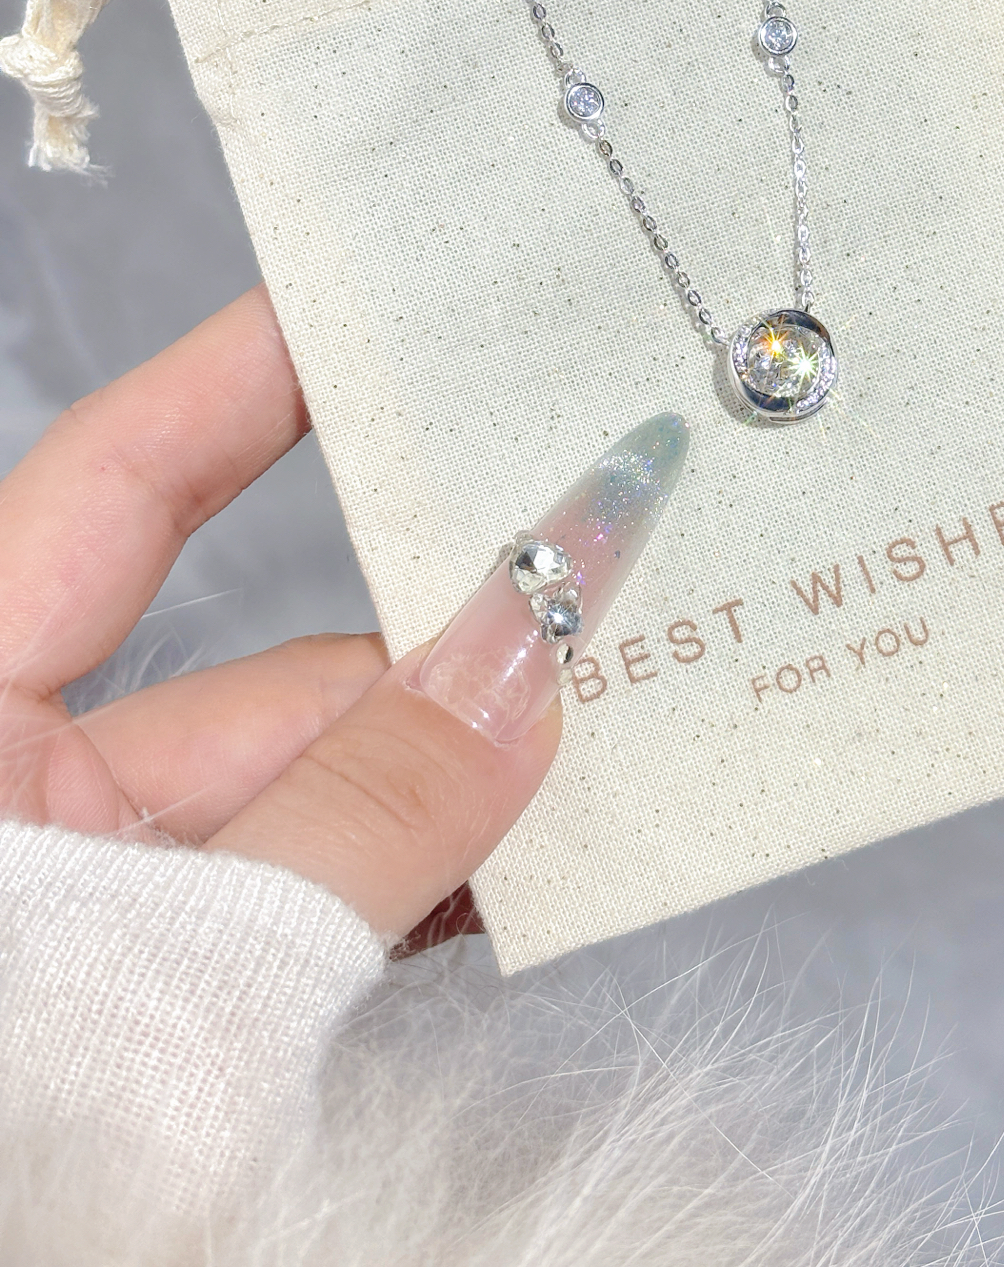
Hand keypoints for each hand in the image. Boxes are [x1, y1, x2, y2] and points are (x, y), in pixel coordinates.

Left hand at [0, 287, 569, 947]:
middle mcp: (35, 804)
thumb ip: (358, 817)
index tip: (379, 305)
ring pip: (324, 805)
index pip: (115, 488)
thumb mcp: (163, 963)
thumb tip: (532, 658)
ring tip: (633, 714)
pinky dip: (430, 888)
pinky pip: (326, 913)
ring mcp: (112, 918)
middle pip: (275, 678)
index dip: (246, 379)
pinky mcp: (180, 1009)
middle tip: (614, 560)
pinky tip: (549, 861)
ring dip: (468, 782)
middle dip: (448, 643)